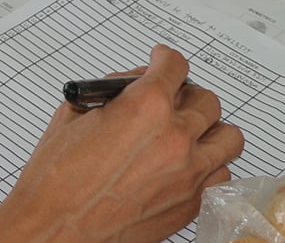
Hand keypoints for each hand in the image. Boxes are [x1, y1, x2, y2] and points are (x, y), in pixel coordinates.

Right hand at [0, 45, 241, 242]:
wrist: (55, 229)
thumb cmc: (56, 180)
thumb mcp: (75, 115)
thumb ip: (112, 92)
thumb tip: (133, 84)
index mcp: (145, 107)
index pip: (176, 65)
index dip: (166, 59)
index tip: (162, 62)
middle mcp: (174, 137)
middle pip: (207, 99)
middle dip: (187, 93)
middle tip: (172, 98)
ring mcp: (188, 173)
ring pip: (228, 137)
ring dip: (210, 128)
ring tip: (192, 130)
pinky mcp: (191, 204)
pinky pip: (220, 175)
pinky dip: (209, 165)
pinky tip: (189, 164)